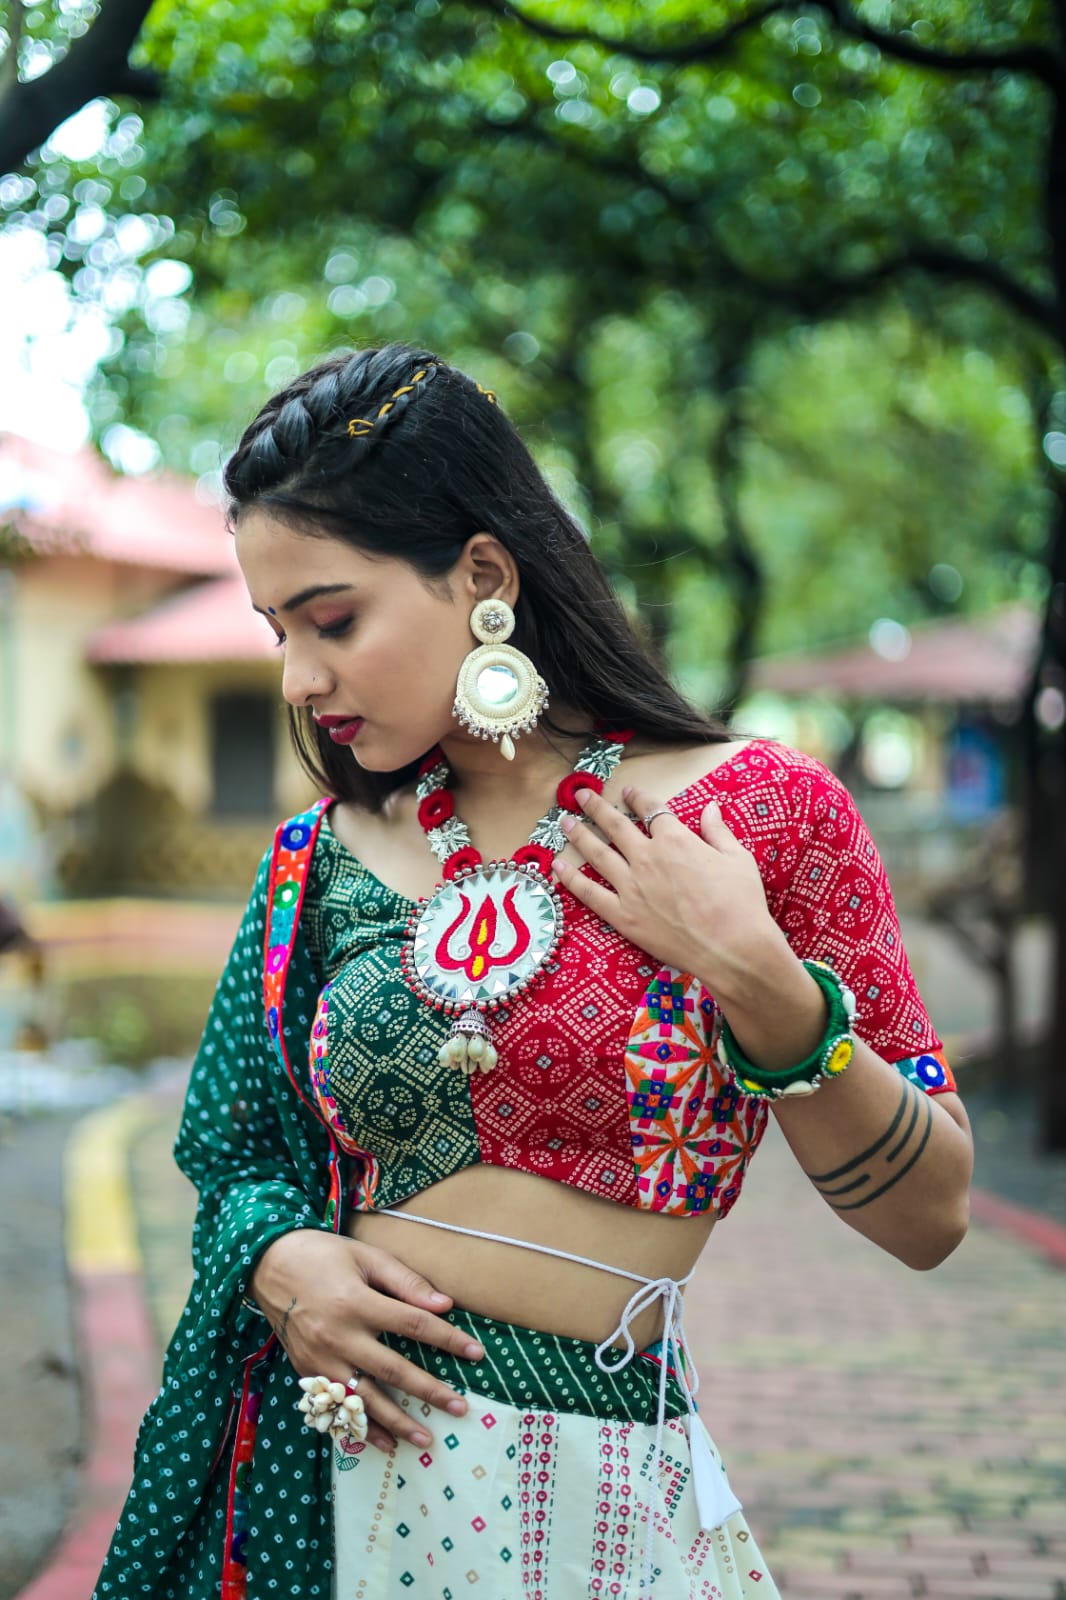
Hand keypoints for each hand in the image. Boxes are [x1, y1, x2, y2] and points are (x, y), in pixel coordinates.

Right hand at [248, 1230, 483, 1452]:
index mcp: (357, 1302)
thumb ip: (404, 1281)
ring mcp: (320, 1359)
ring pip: (365, 1399)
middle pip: (393, 1370)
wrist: (267, 1264)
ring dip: (397, 1422)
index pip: (414, 1325)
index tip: (476, 1353)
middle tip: (460, 1408)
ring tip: (425, 1439)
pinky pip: (338, 1407)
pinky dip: (359, 1428)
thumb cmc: (322, 1255)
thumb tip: (444, 1304)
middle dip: (429, 1391)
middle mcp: (338, 1336)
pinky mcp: (307, 1372)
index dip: (447, 1339)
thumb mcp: (365, 1257)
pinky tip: (383, 1443)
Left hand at [551, 783, 780, 1002]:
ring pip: (597, 854)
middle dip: (597, 807)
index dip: (637, 798)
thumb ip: (717, 831)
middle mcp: (647, 858)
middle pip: (616, 826)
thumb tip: (710, 808)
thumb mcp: (737, 859)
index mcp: (675, 840)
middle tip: (582, 795)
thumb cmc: (741, 904)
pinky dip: (571, 879)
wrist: (733, 947)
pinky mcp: (623, 916)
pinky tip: (558, 867)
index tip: (628, 791)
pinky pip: (590, 893)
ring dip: (579, 835)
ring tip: (564, 822)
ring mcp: (631, 887)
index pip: (651, 810)